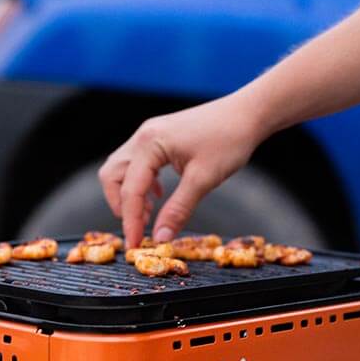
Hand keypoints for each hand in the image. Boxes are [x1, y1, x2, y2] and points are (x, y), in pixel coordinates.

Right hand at [98, 94, 265, 245]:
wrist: (247, 114)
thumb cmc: (229, 140)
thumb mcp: (203, 180)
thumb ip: (178, 210)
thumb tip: (161, 238)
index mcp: (149, 144)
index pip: (130, 190)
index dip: (130, 222)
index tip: (135, 246)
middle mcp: (143, 137)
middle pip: (112, 176)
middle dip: (121, 206)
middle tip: (139, 228)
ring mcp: (148, 135)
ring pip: (121, 169)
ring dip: (129, 195)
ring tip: (150, 214)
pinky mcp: (157, 138)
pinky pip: (136, 164)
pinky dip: (140, 184)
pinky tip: (159, 196)